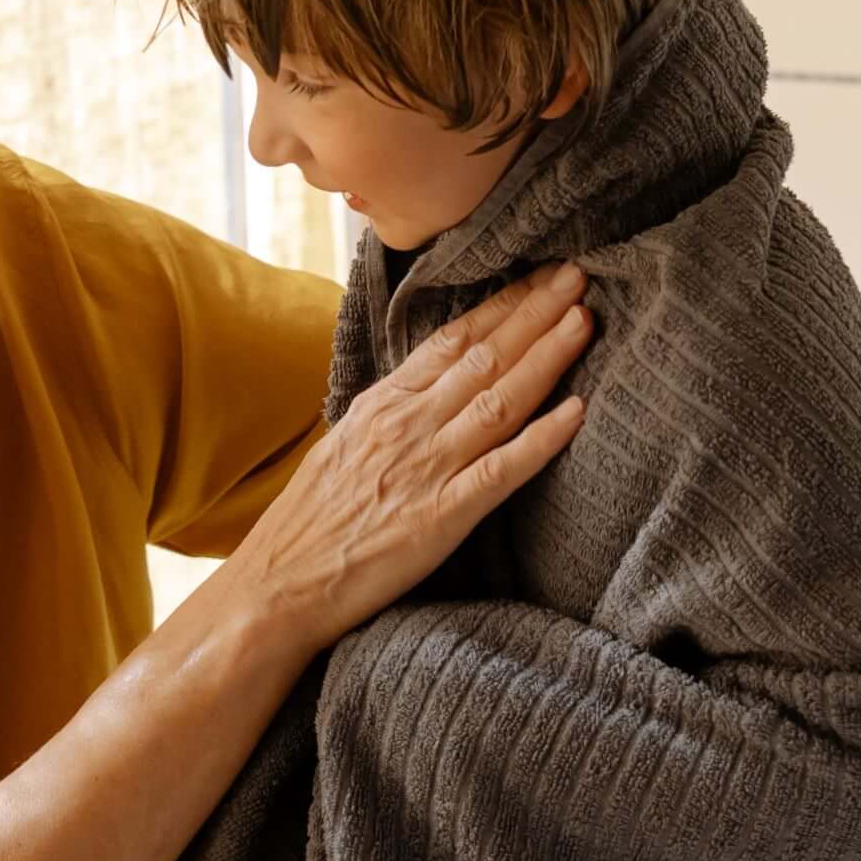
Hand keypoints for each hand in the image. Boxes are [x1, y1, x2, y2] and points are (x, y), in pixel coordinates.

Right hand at [221, 262, 591, 658]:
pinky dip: (541, 439)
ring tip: (584, 318)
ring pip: (498, 399)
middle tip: (578, 274)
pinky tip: (578, 412)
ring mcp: (425, 468)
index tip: (539, 277)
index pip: (451, 341)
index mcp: (381, 406)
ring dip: (546, 356)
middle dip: (534, 311)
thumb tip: (422, 394)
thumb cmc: (306, 526)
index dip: (501, 305)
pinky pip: (501, 471)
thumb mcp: (341, 449)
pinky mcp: (441, 516)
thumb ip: (387, 419)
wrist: (275, 586)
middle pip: (482, 356)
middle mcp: (406, 426)